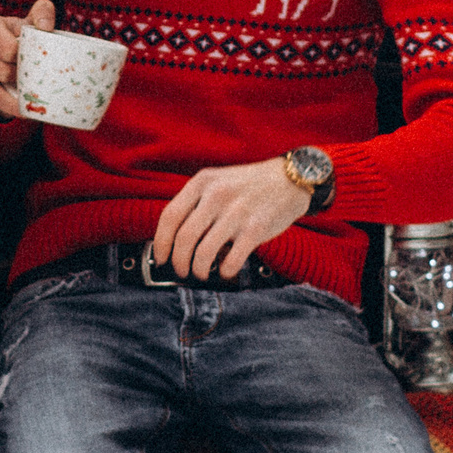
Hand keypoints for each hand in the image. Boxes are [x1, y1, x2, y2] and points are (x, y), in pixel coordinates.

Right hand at [0, 0, 54, 119]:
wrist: (2, 55)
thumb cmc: (18, 37)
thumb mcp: (30, 23)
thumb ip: (43, 13)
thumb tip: (45, 26)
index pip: (10, 49)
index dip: (27, 58)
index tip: (36, 60)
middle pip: (4, 70)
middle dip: (22, 77)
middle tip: (34, 77)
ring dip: (16, 92)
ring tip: (31, 92)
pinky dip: (10, 106)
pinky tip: (23, 110)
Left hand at [151, 157, 312, 279]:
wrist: (291, 179)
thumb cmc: (249, 185)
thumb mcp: (217, 181)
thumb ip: (195, 202)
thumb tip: (173, 238)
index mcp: (202, 182)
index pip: (169, 216)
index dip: (160, 243)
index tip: (160, 258)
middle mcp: (217, 195)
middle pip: (183, 238)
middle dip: (178, 262)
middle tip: (182, 271)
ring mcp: (236, 212)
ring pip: (203, 253)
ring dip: (198, 271)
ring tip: (202, 273)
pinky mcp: (255, 229)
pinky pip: (230, 261)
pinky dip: (224, 272)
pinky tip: (225, 270)